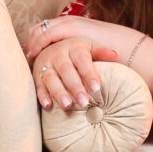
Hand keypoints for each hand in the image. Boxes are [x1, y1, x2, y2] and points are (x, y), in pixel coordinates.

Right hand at [24, 16, 149, 108]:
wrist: (50, 46)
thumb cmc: (76, 51)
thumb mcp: (89, 47)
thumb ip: (101, 52)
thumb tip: (115, 54)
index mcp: (73, 47)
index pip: (82, 60)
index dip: (89, 73)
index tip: (97, 88)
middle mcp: (57, 54)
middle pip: (66, 70)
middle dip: (75, 87)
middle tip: (85, 102)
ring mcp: (45, 64)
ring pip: (51, 78)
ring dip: (58, 92)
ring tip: (67, 105)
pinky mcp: (36, 74)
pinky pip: (38, 84)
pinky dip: (42, 95)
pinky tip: (48, 105)